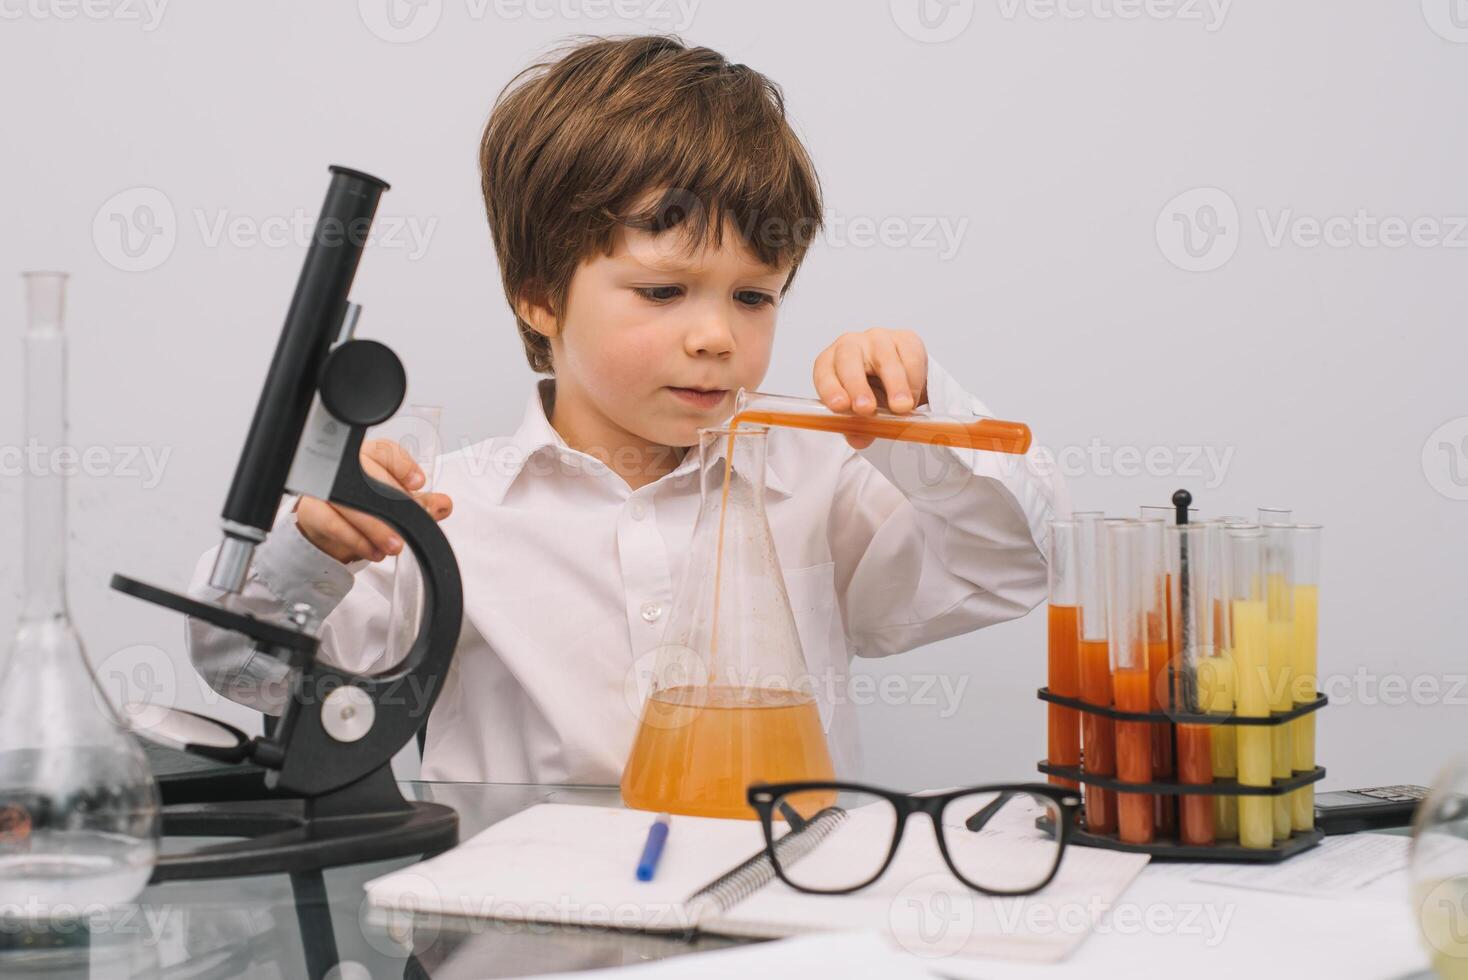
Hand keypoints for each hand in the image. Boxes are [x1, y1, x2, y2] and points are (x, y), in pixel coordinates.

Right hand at [295, 439, 453, 563]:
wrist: (328, 529)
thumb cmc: (364, 508)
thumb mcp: (396, 505)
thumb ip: (421, 504)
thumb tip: (444, 505)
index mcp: (369, 456)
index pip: (384, 451)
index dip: (402, 466)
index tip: (417, 484)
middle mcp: (345, 467)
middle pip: (368, 476)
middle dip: (393, 503)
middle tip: (411, 524)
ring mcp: (325, 488)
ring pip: (351, 503)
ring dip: (376, 527)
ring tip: (394, 545)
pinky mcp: (312, 510)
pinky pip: (334, 524)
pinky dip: (356, 540)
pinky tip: (373, 551)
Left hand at [812, 328, 928, 448]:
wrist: (898, 380)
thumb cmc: (871, 394)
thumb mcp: (860, 414)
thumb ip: (857, 427)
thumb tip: (859, 440)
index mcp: (830, 364)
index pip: (824, 374)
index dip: (829, 389)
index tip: (839, 406)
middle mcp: (850, 346)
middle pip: (849, 361)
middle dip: (857, 386)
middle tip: (866, 409)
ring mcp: (878, 339)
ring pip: (884, 358)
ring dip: (894, 385)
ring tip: (900, 408)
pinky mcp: (905, 339)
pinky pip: (910, 357)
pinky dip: (913, 380)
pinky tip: (913, 397)